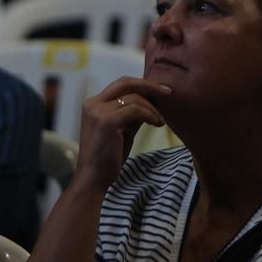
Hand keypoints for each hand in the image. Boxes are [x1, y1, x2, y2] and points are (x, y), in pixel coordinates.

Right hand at [73, 77, 170, 191]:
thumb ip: (133, 114)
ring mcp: (98, 112)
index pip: (121, 85)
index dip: (142, 85)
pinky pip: (135, 110)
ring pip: (134, 97)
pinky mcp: (107, 122)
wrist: (93, 179)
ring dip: (152, 108)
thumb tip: (153, 101)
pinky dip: (150, 114)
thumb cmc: (108, 157)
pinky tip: (156, 123)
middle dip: (149, 85)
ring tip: (161, 121)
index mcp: (93, 104)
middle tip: (168, 92)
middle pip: (126, 82)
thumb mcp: (122, 130)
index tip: (160, 92)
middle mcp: (93, 104)